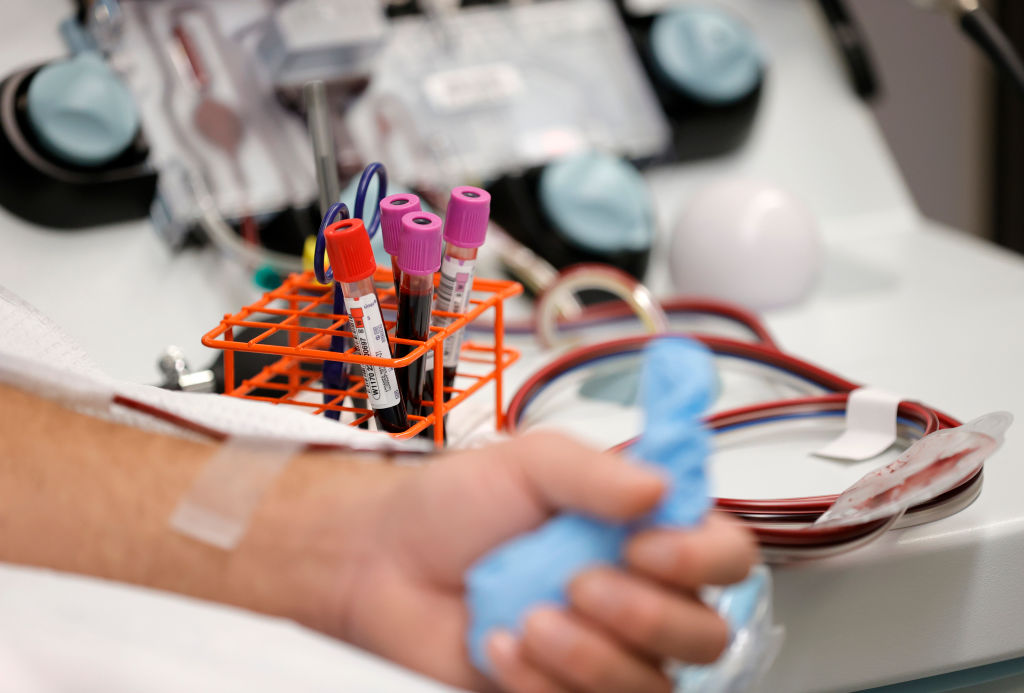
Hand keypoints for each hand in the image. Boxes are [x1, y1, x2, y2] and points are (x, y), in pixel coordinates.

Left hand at [299, 432, 757, 692]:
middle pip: (705, 634)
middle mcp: (632, 594)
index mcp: (638, 530)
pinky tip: (502, 644)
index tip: (650, 546)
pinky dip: (541, 681)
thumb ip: (595, 473)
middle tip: (581, 583)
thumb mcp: (526, 463)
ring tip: (532, 616)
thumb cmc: (452, 506)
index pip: (722, 553)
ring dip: (590, 654)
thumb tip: (659, 487)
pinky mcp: (562, 690)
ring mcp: (600, 650)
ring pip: (652, 684)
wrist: (383, 563)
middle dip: (647, 615)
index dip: (703, 557)